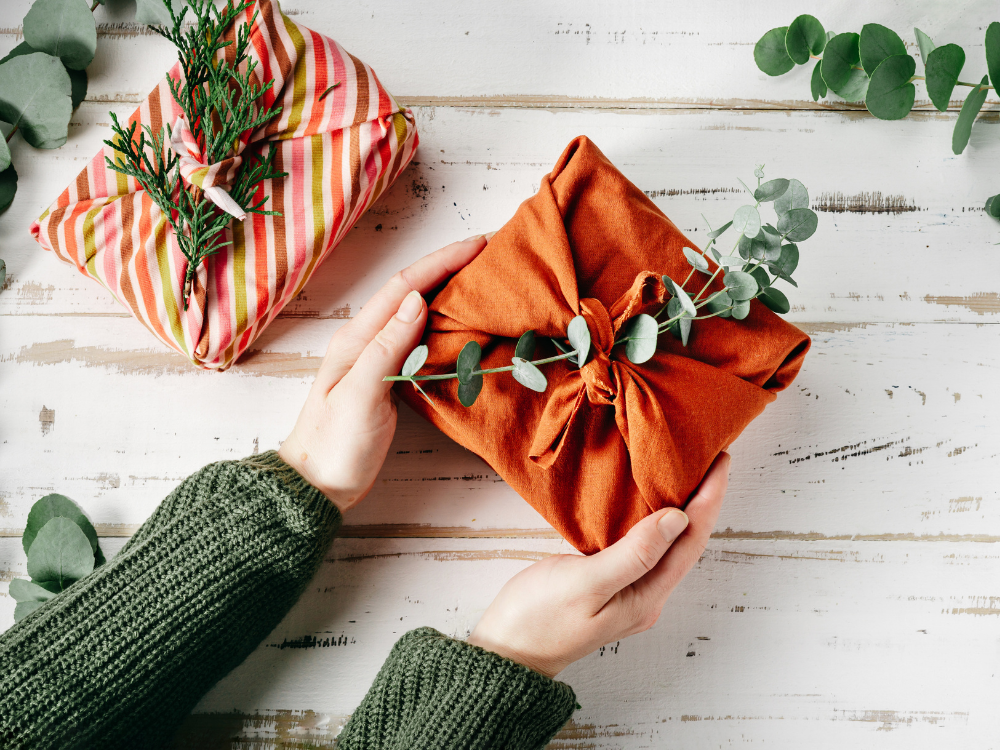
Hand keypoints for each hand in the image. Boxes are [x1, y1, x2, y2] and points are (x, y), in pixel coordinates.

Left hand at [279, 235, 488, 512]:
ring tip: (484, 280)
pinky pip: (421, 339)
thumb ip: (386, 347)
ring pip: (418, 312)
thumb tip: (417, 300)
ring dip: (449, 291)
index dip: (441, 262)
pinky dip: (445, 324)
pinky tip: (464, 324)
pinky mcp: (389, 378)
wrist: (317, 484)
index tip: (479, 245)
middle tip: (490, 254)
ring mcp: (377, 358)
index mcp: (357, 338)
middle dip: (449, 267)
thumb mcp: (360, 396)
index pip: (405, 287)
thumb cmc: (333, 444)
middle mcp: (367, 340)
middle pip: (413, 291)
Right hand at [466, 452, 729, 677]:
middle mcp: (645, 595)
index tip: (719, 462)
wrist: (506, 650)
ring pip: (665, 542)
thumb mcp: (586, 584)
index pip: (691, 542)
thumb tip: (677, 519)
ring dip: (680, 507)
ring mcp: (628, 590)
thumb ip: (634, 554)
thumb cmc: (539, 619)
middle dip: (701, 500)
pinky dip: (651, 517)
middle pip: (686, 542)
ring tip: (686, 471)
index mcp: (646, 597)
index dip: (709, 500)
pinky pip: (642, 544)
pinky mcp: (609, 582)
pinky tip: (646, 499)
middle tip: (709, 457)